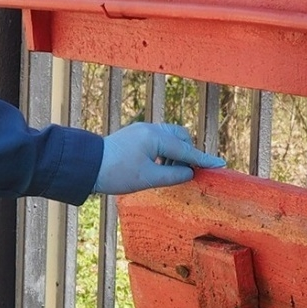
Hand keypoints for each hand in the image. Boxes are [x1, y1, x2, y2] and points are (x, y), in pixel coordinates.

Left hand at [94, 123, 225, 194]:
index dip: (203, 159)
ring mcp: (141, 130)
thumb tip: (190, 173)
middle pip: (180, 137)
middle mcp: (150, 129)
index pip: (186, 150)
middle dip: (187, 153)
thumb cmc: (116, 173)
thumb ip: (174, 175)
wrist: (87, 166)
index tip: (220, 164)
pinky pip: (157, 140)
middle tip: (187, 172)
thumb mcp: (149, 178)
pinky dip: (164, 151)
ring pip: (169, 137)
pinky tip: (158, 166)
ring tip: (169, 172)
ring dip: (175, 153)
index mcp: (155, 137)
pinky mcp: (134, 136)